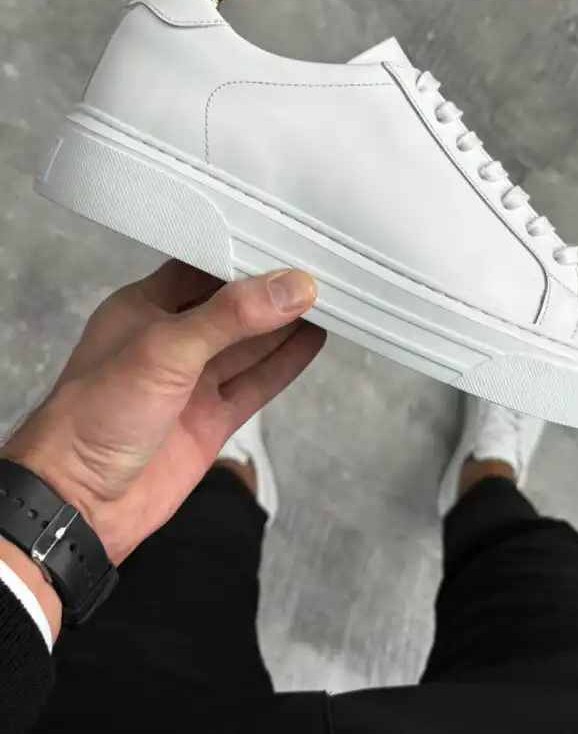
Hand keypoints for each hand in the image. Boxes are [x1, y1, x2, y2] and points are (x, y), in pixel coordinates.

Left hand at [2, 262, 323, 570]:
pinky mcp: (212, 418)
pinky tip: (313, 341)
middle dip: (273, 291)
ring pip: (251, 345)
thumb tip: (294, 286)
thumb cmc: (100, 413)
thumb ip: (232, 316)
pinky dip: (286, 363)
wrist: (81, 502)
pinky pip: (256, 383)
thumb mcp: (166, 349)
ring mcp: (194, 381)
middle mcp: (172, 340)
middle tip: (321, 268)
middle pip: (234, 307)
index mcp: (146, 308)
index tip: (289, 242)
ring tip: (330, 297)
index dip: (246, 256)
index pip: (204, 268)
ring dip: (286, 324)